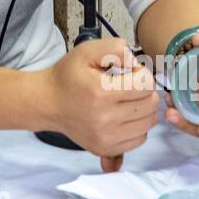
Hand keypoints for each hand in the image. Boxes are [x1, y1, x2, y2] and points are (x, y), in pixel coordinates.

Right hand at [41, 38, 157, 172]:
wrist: (47, 103)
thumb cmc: (68, 75)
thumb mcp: (87, 50)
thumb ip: (116, 49)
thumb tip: (136, 64)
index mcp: (101, 92)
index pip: (146, 84)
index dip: (141, 74)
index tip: (128, 73)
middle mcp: (105, 119)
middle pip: (151, 104)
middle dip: (144, 91)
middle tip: (128, 87)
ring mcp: (106, 138)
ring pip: (149, 122)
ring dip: (143, 109)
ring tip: (126, 101)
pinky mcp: (106, 149)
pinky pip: (140, 138)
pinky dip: (137, 126)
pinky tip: (123, 116)